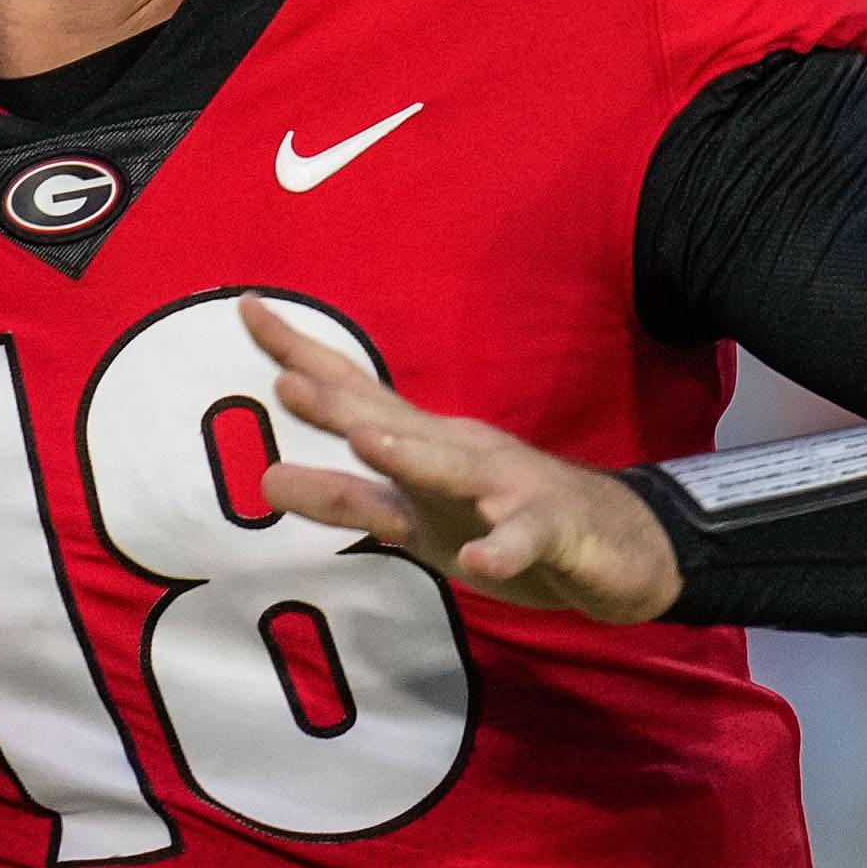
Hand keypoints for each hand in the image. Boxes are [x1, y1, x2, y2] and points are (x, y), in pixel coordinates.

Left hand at [239, 295, 682, 623]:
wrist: (619, 547)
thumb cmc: (504, 523)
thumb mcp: (414, 520)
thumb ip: (344, 499)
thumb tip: (263, 479)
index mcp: (427, 446)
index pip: (356, 395)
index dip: (302, 357)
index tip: (247, 309)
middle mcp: (461, 454)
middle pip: (394, 423)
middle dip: (341, 403)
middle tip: (285, 377)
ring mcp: (509, 491)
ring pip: (457, 471)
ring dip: (414, 455)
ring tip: (370, 443)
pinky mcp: (554, 532)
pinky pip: (527, 540)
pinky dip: (504, 547)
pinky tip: (482, 557)